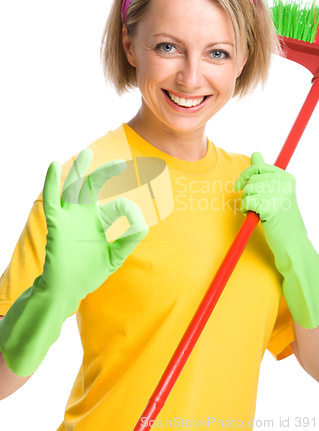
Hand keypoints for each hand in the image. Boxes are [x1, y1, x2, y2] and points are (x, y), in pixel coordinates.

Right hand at [40, 148, 148, 302]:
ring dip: (79, 170)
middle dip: (106, 174)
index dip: (132, 213)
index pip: (120, 206)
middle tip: (120, 164)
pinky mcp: (57, 223)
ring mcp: (70, 217)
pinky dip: (51, 182)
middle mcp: (86, 214)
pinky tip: (53, 166)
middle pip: (95, 187)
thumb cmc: (89, 273)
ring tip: (86, 153)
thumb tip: (144, 225)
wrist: (67, 289)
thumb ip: (128, 241)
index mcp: (101, 221)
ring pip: (74, 187)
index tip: (138, 223)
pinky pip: (52, 199)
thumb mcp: (114, 256)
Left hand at [233, 151, 307, 268]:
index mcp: (287, 177)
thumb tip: (255, 153)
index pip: (258, 166)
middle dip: (247, 194)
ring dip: (247, 203)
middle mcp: (285, 183)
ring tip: (259, 212)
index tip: (239, 186)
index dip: (245, 176)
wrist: (292, 243)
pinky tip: (258, 217)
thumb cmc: (281, 218)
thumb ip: (264, 173)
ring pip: (247, 191)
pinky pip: (247, 203)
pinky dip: (247, 211)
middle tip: (257, 206)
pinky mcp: (270, 207)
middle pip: (251, 180)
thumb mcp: (275, 192)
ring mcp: (278, 194)